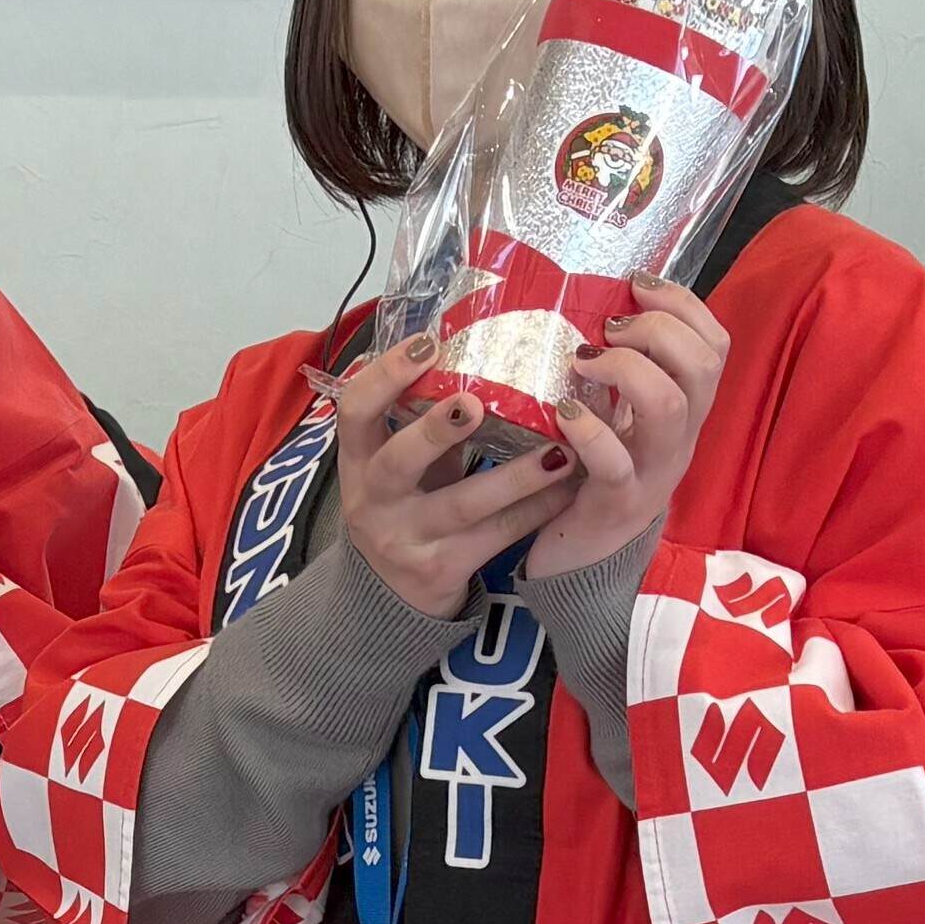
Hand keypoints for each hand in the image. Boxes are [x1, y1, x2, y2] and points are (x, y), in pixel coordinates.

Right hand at [326, 279, 729, 619]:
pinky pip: (495, 537)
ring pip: (462, 506)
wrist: (392, 593)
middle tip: (475, 400)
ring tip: (561, 450)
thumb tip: (450, 330)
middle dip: (435, 430)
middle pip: (396, 463)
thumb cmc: (406, 502)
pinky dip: (535, 510)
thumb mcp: (396, 457)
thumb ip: (415, 411)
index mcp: (358, 459)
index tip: (427, 343)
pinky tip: (569, 487)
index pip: (354, 410)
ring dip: (514, 477)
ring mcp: (405, 538)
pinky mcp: (440, 570)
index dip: (384, 376)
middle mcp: (373, 499)